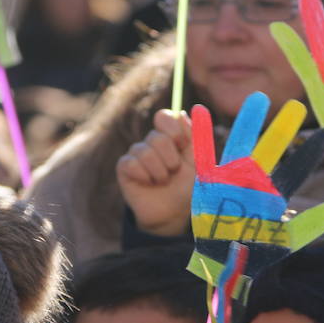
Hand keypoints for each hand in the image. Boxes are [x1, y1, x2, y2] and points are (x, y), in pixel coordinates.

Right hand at [117, 109, 194, 235]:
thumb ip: (196, 136)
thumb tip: (191, 109)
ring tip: (163, 181)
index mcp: (170, 136)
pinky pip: (131, 163)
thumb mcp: (198, 161)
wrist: (174, 213)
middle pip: (156, 137)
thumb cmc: (187, 186)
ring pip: (144, 152)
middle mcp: (152, 142)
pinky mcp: (125, 168)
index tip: (181, 145)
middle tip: (174, 171)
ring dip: (159, 171)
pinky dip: (145, 176)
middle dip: (170, 159)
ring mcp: (137, 153)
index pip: (164, 117)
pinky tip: (148, 184)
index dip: (173, 130)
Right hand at [189, 92, 323, 282]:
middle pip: (270, 149)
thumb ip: (309, 225)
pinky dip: (201, 135)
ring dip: (248, 123)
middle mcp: (254, 181)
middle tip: (296, 106)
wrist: (226, 263)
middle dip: (282, 129)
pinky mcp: (209, 183)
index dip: (311, 152)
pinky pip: (204, 156)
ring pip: (241, 145)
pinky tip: (199, 111)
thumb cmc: (256, 252)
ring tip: (258, 99)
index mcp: (273, 193)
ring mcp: (231, 179)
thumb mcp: (286, 240)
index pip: (297, 169)